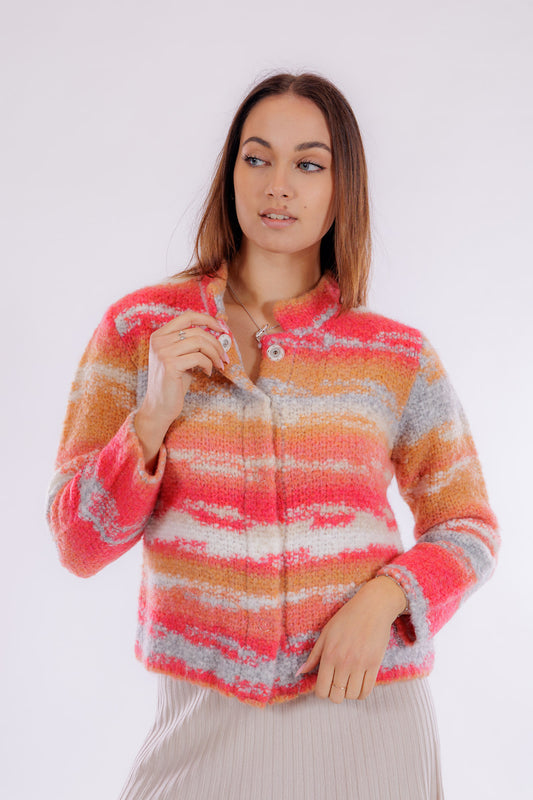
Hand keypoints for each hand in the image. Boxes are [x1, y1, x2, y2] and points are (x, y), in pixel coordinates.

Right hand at [134, 311, 228, 468]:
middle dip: (216, 344)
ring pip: (200, 342)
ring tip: (219, 365)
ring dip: (215, 354)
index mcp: (160, 335)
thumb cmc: (174, 382)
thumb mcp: (183, 357)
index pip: (188, 316)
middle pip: (197, 331)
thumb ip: (193, 343)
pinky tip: (208, 373)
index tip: (223, 329)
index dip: (208, 319)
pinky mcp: (170, 365)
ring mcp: (163, 352)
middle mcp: (159, 340)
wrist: (159, 406)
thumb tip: (219, 329)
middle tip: (225, 357)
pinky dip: (208, 364)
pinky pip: (198, 357)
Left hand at [296, 576, 406, 702]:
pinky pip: (367, 691)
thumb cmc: (347, 618)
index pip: (321, 689)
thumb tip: (300, 673)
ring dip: (349, 693)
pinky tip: (359, 684)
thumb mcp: (326, 633)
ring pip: (351, 696)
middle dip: (335, 694)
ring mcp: (360, 664)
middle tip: (337, 683)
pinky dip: (361, 693)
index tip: (326, 684)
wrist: (372, 607)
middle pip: (336, 697)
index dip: (322, 691)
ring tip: (349, 682)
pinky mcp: (375, 664)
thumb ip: (313, 656)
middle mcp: (343, 662)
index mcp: (328, 655)